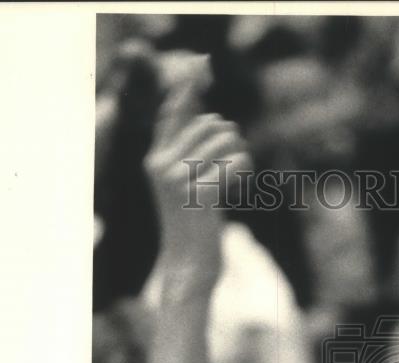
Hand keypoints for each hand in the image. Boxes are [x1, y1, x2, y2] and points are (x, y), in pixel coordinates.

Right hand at [145, 59, 251, 299]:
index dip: (189, 86)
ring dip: (238, 152)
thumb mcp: (189, 183)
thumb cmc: (193, 224)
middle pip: (209, 124)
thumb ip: (194, 151)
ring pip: (224, 139)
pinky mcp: (199, 194)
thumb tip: (212, 118)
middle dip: (229, 138)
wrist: (189, 264)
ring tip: (236, 171)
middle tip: (234, 160)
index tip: (203, 62)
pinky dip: (243, 169)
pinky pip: (235, 163)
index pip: (173, 111)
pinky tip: (239, 182)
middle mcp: (161, 165)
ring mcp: (178, 179)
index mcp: (155, 159)